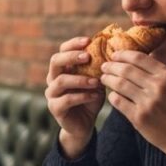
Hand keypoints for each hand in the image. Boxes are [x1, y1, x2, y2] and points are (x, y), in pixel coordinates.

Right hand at [46, 36, 105, 158]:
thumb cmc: (90, 98)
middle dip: (72, 57)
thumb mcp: (96, 80)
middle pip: (55, 61)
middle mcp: (53, 78)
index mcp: (62, 68)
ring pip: (61, 81)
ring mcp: (52, 93)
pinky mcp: (55, 108)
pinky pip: (67, 99)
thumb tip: (113, 50)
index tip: (89, 40)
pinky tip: (95, 95)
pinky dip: (83, 96)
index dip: (74, 44)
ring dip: (80, 79)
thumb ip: (98, 68)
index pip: (62, 50)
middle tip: (88, 56)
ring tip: (96, 81)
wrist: (83, 124)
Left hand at [100, 51, 165, 161]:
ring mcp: (148, 102)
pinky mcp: (139, 117)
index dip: (123, 55)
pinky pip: (118, 101)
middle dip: (111, 66)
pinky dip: (112, 96)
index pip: (139, 58)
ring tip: (104, 78)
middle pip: (126, 69)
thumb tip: (131, 60)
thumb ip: (156, 73)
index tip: (114, 55)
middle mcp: (157, 86)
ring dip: (108, 79)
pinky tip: (112, 95)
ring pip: (119, 84)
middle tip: (104, 66)